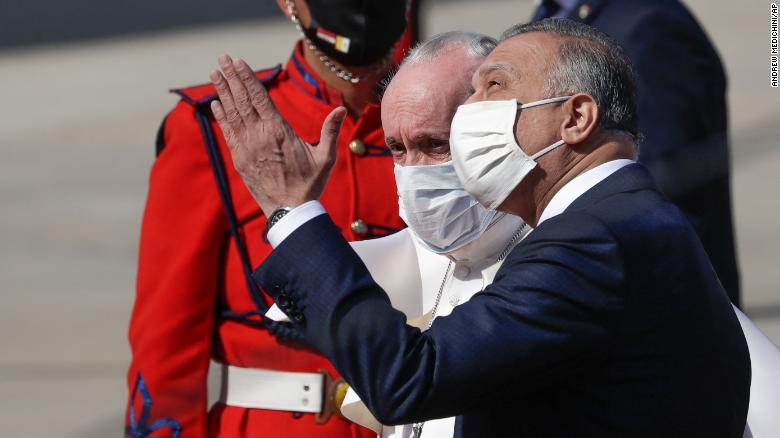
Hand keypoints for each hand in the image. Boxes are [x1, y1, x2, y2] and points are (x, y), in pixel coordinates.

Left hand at [210, 54, 346, 216]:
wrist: (289, 211)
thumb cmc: (310, 184)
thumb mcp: (325, 158)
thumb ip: (330, 132)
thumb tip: (341, 111)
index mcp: (279, 131)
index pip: (259, 97)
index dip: (247, 78)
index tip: (238, 62)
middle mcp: (259, 136)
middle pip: (242, 100)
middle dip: (231, 77)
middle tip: (222, 58)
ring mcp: (247, 147)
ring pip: (232, 113)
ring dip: (223, 91)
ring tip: (215, 73)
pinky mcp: (240, 159)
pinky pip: (228, 132)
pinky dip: (221, 115)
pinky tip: (215, 103)